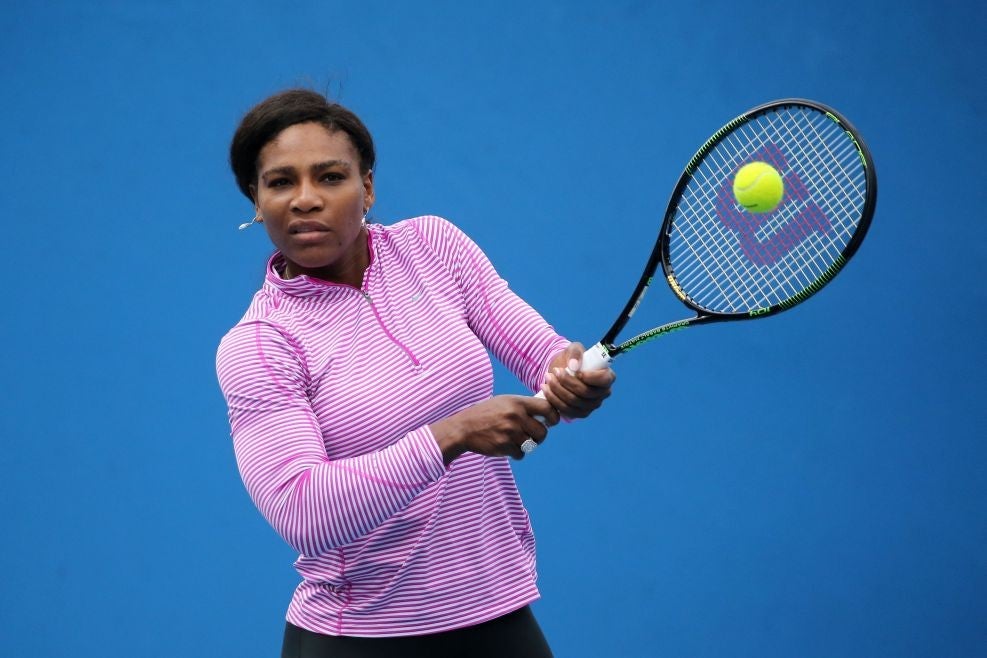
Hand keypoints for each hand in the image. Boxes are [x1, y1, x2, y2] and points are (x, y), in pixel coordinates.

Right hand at [431, 395, 560, 464]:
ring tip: (515, 440)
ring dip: (527, 445)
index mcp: (517, 402)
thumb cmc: (486, 414)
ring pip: (532, 444)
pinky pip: (521, 454)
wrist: (463, 428)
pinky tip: (506, 446)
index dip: (554, 416)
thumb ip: (523, 405)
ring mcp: (510, 432)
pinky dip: (516, 453)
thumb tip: (547, 410)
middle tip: (531, 436)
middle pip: (543, 431)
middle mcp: (516, 416)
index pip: (547, 408)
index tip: (551, 422)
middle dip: (539, 436)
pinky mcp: (504, 446)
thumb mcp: (504, 402)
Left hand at [540, 342, 615, 418]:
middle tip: (555, 371)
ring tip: (547, 377)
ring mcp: (592, 405)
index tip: (575, 370)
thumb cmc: (572, 358)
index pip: (604, 380)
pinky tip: (546, 389)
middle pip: (585, 392)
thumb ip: (575, 353)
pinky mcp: (580, 413)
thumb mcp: (574, 349)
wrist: (562, 370)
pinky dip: (554, 400)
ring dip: (557, 390)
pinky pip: (567, 410)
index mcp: (607, 377)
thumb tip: (573, 366)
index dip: (590, 377)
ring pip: (574, 402)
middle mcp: (603, 393)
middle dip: (567, 381)